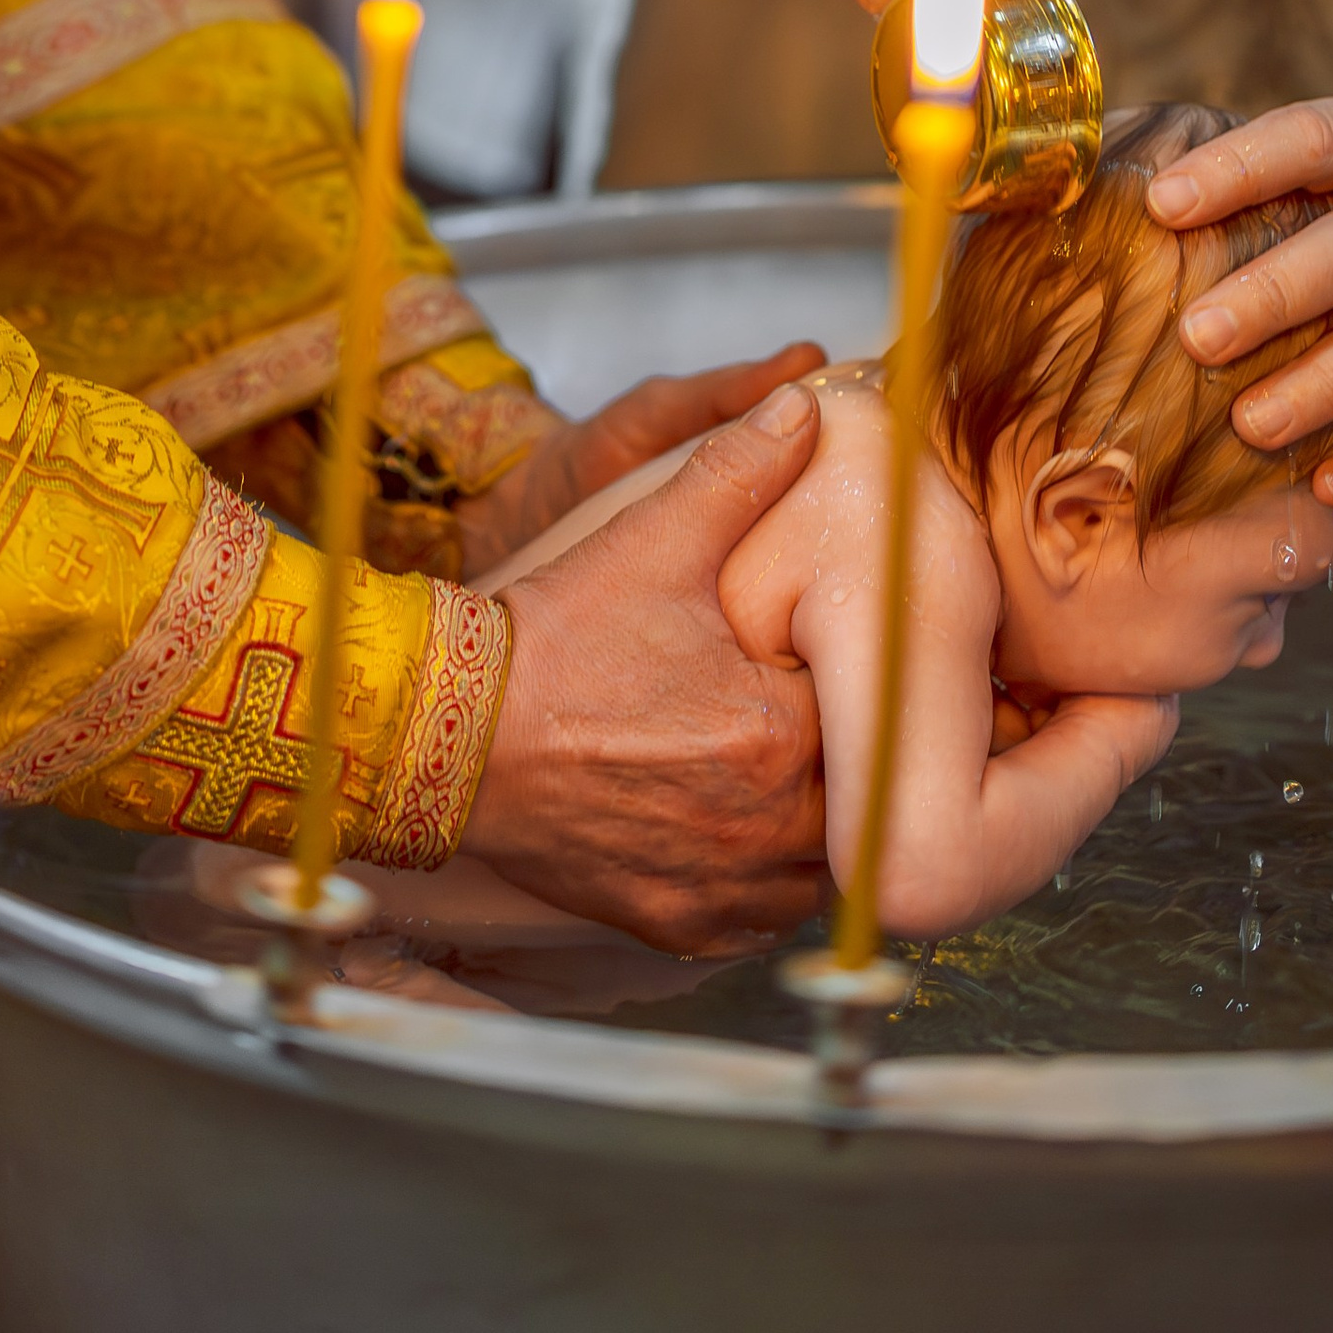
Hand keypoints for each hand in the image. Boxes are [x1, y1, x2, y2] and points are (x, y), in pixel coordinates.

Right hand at [462, 383, 827, 950]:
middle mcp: (761, 827)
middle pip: (861, 805)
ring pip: (820, 870)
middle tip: (834, 714)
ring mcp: (721, 888)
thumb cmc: (555, 638)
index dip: (880, 686)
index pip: (883, 720)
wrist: (449, 734)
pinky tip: (741, 818)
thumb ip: (741, 469)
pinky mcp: (679, 924)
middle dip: (856, 759)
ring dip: (819, 823)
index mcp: (778, 734)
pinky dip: (765, 875)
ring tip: (790, 765)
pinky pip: (760, 915)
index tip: (865, 662)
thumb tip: (807, 408)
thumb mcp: (654, 538)